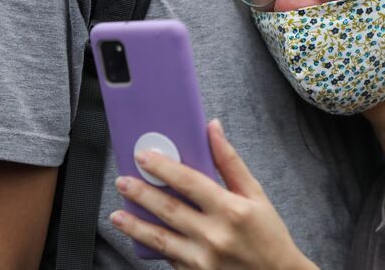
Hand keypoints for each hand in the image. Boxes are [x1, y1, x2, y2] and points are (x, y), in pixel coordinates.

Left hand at [111, 119, 316, 269]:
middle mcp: (215, 235)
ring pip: (160, 238)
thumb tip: (212, 128)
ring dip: (134, 225)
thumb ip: (230, 162)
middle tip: (123, 181)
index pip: (190, 182)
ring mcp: (202, 260)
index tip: (144, 156)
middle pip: (169, 209)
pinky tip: (139, 236)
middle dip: (141, 193)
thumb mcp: (256, 194)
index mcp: (232, 210)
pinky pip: (168, 257)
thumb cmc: (268, 234)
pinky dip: (152, 245)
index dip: (164, 168)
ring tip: (117, 214)